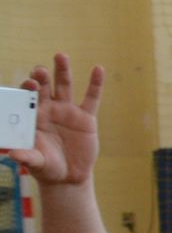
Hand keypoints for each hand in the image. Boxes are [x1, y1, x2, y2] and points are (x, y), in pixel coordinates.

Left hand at [4, 54, 104, 186]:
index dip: (28, 89)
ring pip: (65, 86)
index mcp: (33, 116)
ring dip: (62, 70)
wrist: (68, 176)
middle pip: (45, 87)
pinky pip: (92, 98)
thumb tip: (12, 155)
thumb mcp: (36, 163)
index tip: (30, 84)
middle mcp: (49, 109)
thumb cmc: (47, 167)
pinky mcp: (86, 117)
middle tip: (40, 71)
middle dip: (42, 77)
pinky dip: (96, 84)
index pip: (28, 97)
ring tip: (61, 56)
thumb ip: (27, 157)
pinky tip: (98, 69)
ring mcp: (68, 111)